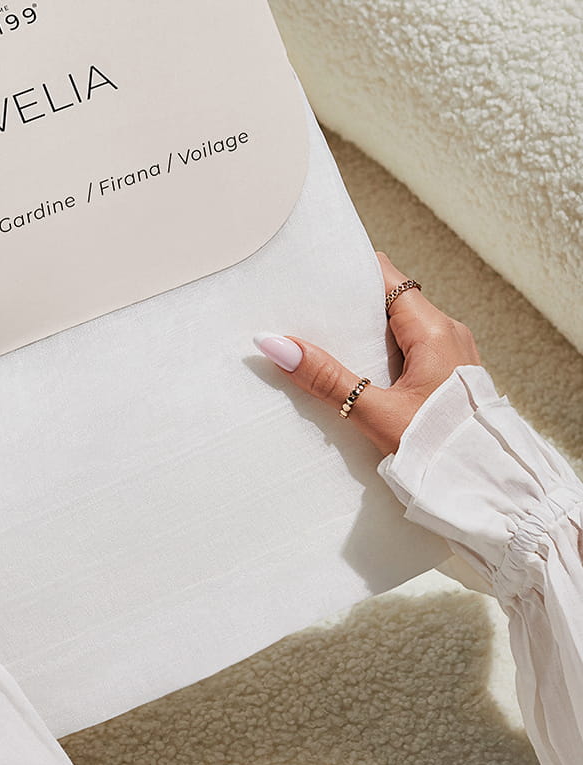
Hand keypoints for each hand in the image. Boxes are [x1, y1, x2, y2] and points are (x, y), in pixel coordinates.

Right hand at [254, 252, 480, 455]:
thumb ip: (326, 378)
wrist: (491, 492)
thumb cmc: (443, 450)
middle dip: (347, 304)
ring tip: (320, 339)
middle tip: (305, 311)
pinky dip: (377, 352)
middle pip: (388, 299)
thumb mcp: (376, 413)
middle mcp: (447, 334)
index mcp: (435, 331)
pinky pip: (406, 349)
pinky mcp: (446, 376)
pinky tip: (352, 369)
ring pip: (396, 325)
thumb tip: (275, 343)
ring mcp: (449, 355)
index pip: (387, 277)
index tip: (313, 276)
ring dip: (361, 331)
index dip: (350, 272)